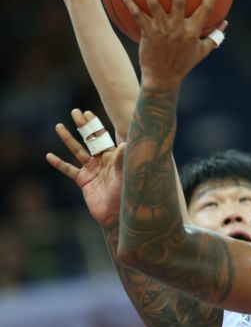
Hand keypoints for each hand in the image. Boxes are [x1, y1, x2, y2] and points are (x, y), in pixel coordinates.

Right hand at [46, 109, 124, 226]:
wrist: (116, 215)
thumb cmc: (125, 195)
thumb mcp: (124, 177)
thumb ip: (123, 161)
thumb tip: (126, 145)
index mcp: (112, 157)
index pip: (103, 137)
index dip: (95, 125)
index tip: (88, 112)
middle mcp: (101, 161)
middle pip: (89, 139)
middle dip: (82, 126)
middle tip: (75, 111)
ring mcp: (91, 170)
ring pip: (77, 151)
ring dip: (68, 139)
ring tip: (59, 126)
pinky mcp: (83, 181)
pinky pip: (69, 170)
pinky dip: (59, 163)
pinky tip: (49, 156)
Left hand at [120, 0, 227, 89]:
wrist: (163, 79)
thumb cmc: (183, 65)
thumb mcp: (202, 52)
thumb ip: (214, 37)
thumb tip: (226, 24)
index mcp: (193, 32)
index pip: (206, 10)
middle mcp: (178, 29)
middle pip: (179, 1)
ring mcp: (162, 30)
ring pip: (154, 4)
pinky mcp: (148, 34)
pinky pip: (138, 15)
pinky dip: (130, 3)